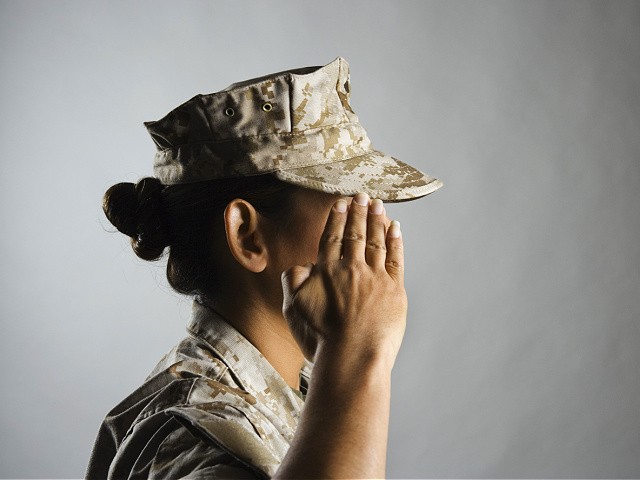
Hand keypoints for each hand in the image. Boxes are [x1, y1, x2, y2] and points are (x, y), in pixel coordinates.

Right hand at [281, 193, 406, 365]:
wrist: (352, 356)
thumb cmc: (320, 337)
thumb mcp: (293, 308)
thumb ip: (292, 281)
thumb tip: (302, 265)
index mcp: (327, 270)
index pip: (332, 236)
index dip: (338, 217)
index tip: (342, 202)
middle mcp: (352, 268)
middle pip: (356, 233)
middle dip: (359, 211)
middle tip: (362, 195)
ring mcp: (375, 278)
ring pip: (376, 241)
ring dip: (377, 220)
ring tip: (377, 204)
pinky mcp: (394, 290)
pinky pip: (395, 259)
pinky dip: (395, 241)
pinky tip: (395, 228)